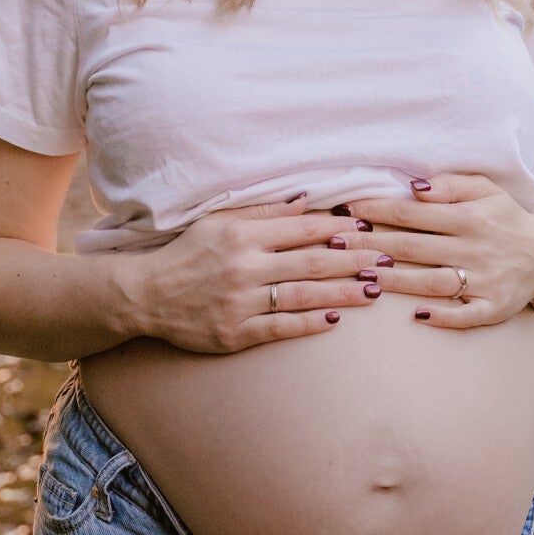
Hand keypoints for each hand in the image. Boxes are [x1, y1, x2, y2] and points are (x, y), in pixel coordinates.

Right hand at [125, 201, 390, 354]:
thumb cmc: (187, 253)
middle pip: (311, 261)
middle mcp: (244, 266)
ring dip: (342, 292)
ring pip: (303, 295)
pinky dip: (309, 323)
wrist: (146, 295)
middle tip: (386, 259)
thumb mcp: (218, 221)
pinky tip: (335, 319)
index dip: (337, 229)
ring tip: (373, 290)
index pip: (301, 229)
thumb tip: (307, 201)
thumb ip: (262, 212)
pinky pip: (280, 327)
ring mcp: (240, 302)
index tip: (367, 230)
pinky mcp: (235, 333)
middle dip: (354, 260)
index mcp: (241, 234)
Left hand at [360, 172, 533, 329]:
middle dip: (370, 245)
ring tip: (360, 278)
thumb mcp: (485, 189)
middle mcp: (476, 248)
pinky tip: (415, 316)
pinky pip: (466, 316)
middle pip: (414, 247)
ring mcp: (485, 281)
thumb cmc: (504, 217)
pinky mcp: (495, 308)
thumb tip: (413, 188)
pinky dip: (442, 316)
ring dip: (395, 281)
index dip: (376, 210)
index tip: (345, 210)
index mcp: (470, 216)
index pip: (413, 213)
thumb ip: (450, 185)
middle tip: (334, 244)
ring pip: (432, 282)